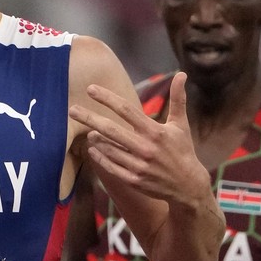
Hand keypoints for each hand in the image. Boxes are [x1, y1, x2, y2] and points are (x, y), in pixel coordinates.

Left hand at [69, 72, 206, 203]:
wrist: (188, 186)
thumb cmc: (183, 150)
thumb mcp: (180, 124)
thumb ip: (178, 99)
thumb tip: (182, 74)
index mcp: (154, 131)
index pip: (125, 109)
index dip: (107, 98)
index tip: (90, 89)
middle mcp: (144, 148)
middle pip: (110, 129)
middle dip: (89, 118)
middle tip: (71, 110)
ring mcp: (137, 165)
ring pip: (108, 148)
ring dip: (95, 138)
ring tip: (89, 131)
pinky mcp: (133, 180)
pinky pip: (110, 166)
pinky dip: (99, 157)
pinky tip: (93, 149)